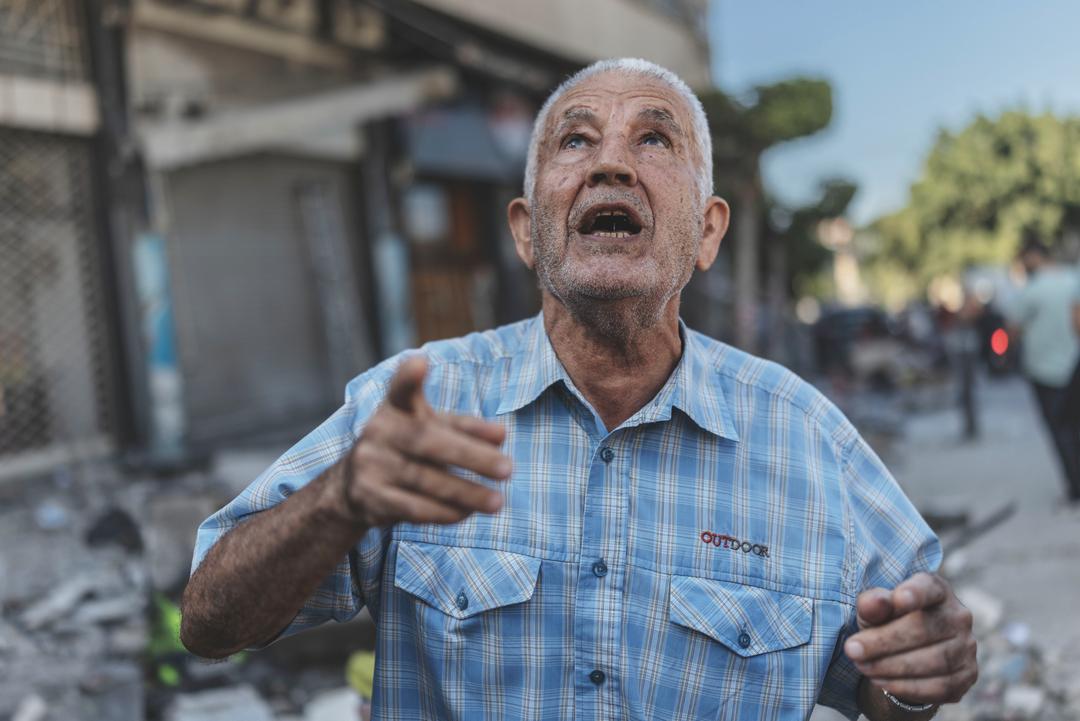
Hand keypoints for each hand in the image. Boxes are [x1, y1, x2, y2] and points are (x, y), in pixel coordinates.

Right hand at [333, 355, 511, 526]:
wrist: (352, 485)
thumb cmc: (407, 447)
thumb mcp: (431, 428)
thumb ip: (464, 428)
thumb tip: (501, 435)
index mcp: (393, 408)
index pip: (400, 389)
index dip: (407, 376)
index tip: (420, 361)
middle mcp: (377, 432)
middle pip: (426, 440)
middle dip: (471, 456)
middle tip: (508, 469)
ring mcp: (370, 465)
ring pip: (424, 479)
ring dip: (466, 492)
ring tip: (497, 501)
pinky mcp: (370, 498)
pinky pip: (413, 508)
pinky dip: (444, 512)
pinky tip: (468, 513)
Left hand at [845, 572, 976, 705]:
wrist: (908, 652)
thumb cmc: (890, 621)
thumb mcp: (875, 609)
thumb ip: (872, 603)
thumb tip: (874, 603)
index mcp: (936, 590)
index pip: (928, 588)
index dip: (916, 593)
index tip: (899, 599)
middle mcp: (958, 616)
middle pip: (923, 629)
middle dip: (883, 642)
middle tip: (852, 650)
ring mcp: (967, 647)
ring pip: (933, 661)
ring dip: (891, 667)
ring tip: (863, 666)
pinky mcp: (967, 675)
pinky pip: (939, 686)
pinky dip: (907, 687)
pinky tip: (882, 681)